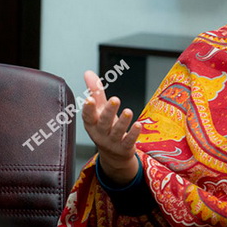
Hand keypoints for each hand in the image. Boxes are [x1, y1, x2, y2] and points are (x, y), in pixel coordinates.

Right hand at [81, 70, 141, 184]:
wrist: (113, 154)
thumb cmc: (105, 127)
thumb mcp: (99, 110)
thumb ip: (95, 91)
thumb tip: (88, 72)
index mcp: (92, 123)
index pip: (88, 116)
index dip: (88, 108)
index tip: (89, 99)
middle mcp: (100, 133)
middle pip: (103, 123)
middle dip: (109, 112)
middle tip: (115, 99)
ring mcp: (112, 142)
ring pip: (117, 132)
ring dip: (122, 122)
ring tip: (128, 111)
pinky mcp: (124, 148)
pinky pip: (128, 141)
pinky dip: (133, 134)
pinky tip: (138, 125)